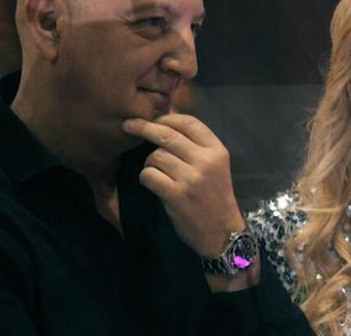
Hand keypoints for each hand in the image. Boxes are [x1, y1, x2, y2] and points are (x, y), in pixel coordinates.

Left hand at [122, 114, 244, 256]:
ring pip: (155, 155)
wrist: (221, 232)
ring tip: (156, 171)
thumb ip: (196, 145)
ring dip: (149, 162)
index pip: (189, 122)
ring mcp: (190, 178)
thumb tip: (166, 119)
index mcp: (217, 151)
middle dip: (144, 127)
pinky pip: (149, 175)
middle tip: (129, 124)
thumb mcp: (216, 166)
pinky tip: (152, 183)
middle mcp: (205, 161)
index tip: (153, 119)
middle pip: (167, 135)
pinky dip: (146, 177)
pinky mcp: (176, 195)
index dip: (167, 118)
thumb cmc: (215, 196)